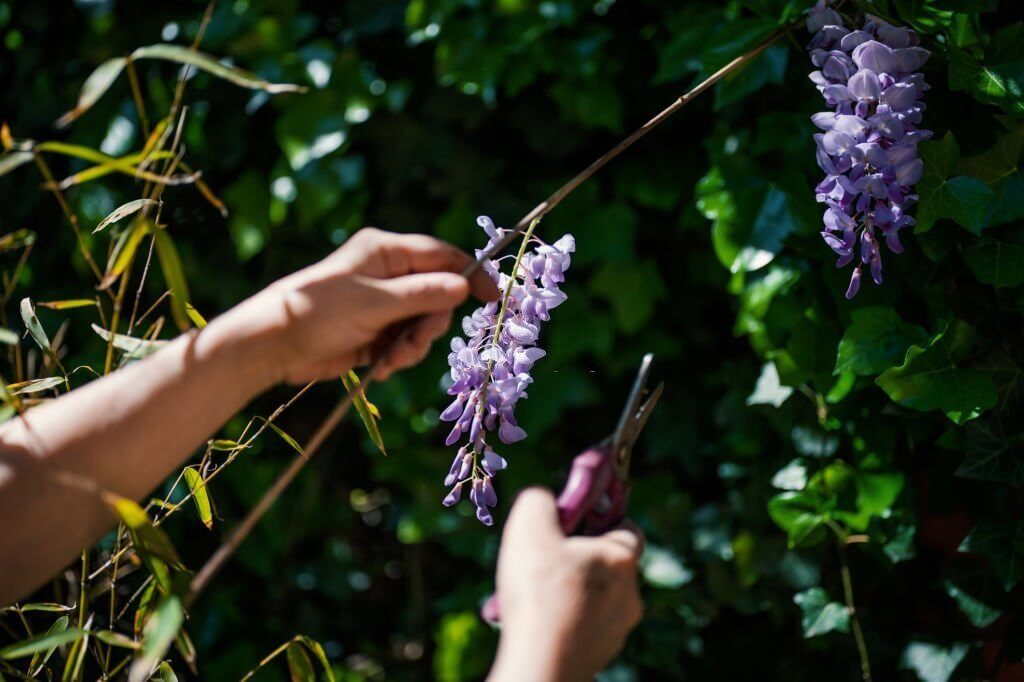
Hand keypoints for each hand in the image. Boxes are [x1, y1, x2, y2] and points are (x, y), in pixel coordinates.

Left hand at [203, 228, 499, 386]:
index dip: (470, 274)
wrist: (274, 344)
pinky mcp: (374, 331)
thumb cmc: (320, 312)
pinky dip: (399, 356)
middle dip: (429, 323)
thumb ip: (422, 294)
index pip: (441, 256)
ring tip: (389, 360)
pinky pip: (404, 342)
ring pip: (422, 323)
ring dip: (413, 345)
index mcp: (386, 253)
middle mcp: (388, 274)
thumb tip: (463, 286)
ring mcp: (382, 304)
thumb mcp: (376, 302)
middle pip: (437, 295)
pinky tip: (381, 366)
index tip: (492, 298)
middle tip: (412, 343)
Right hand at [488, 489, 643, 681]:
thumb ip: (539, 501)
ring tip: (535, 597)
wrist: (543, 663)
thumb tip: (544, 499)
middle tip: (547, 562)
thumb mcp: (530, 525)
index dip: (604, 522)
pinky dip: (565, 623)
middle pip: (609, 567)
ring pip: (595, 601)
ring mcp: (618, 629)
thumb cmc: (540, 591)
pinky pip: (584, 629)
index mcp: (622, 558)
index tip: (579, 523)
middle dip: (580, 561)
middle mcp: (630, 594)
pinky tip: (539, 623)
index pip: (629, 530)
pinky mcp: (601, 656)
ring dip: (571, 594)